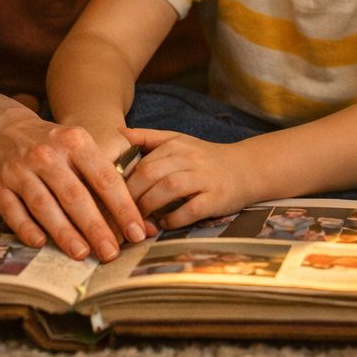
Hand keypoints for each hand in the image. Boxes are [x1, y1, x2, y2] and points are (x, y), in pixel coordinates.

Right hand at [0, 107, 147, 261]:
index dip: (122, 207)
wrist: (4, 132)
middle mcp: (46, 154)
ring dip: (64, 232)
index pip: (104, 178)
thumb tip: (146, 225)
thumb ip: (110, 183)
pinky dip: (27, 229)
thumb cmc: (55, 148)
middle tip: (111, 253)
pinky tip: (41, 244)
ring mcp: (19, 170)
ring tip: (82, 254)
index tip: (137, 233)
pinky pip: (14, 212)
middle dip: (95, 227)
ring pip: (44, 205)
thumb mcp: (82, 149)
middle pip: (74, 195)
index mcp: (75, 142)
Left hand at [121, 127, 254, 229]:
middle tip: (120, 212)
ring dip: (149, 207)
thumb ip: (148, 138)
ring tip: (140, 219)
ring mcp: (204, 178)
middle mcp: (189, 158)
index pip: (141, 162)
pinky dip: (174, 219)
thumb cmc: (205, 158)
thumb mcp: (178, 141)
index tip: (111, 197)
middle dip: (131, 196)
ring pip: (168, 189)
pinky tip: (165, 223)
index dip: (123, 182)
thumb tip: (118, 132)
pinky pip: (190, 210)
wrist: (245, 169)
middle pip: (150, 174)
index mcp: (175, 144)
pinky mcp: (216, 198)